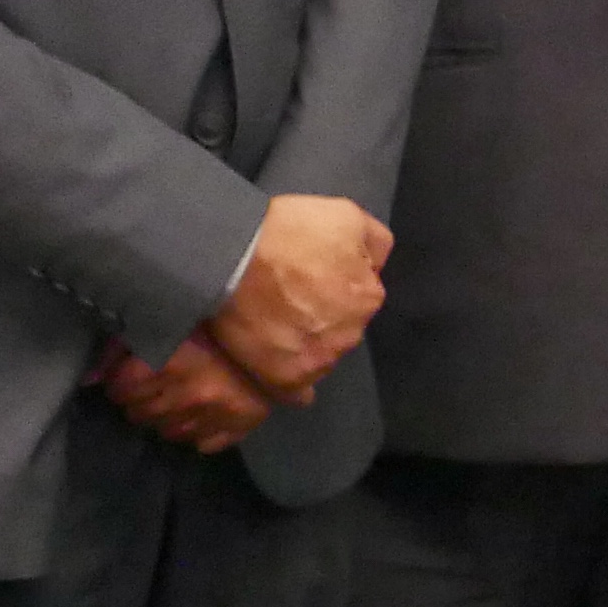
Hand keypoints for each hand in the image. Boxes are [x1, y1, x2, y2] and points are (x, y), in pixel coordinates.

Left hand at [92, 334, 278, 453]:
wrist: (278, 321)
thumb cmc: (214, 314)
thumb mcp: (164, 318)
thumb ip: (121, 346)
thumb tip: (89, 378)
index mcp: (164, 365)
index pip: (119, 390)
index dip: (124, 378)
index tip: (137, 368)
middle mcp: (185, 396)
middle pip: (139, 413)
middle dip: (144, 398)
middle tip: (160, 379)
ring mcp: (212, 416)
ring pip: (168, 432)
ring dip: (168, 416)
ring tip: (181, 394)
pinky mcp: (239, 427)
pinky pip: (204, 443)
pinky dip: (199, 430)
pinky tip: (202, 412)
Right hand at [209, 195, 390, 400]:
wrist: (233, 259)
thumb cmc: (288, 233)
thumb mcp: (346, 216)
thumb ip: (374, 242)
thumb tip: (375, 266)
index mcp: (368, 298)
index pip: (360, 297)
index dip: (334, 285)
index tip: (309, 276)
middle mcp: (350, 335)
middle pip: (339, 329)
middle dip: (321, 317)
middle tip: (289, 299)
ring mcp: (319, 362)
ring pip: (318, 356)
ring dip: (304, 345)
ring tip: (273, 326)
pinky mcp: (287, 380)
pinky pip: (295, 390)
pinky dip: (289, 383)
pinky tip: (279, 371)